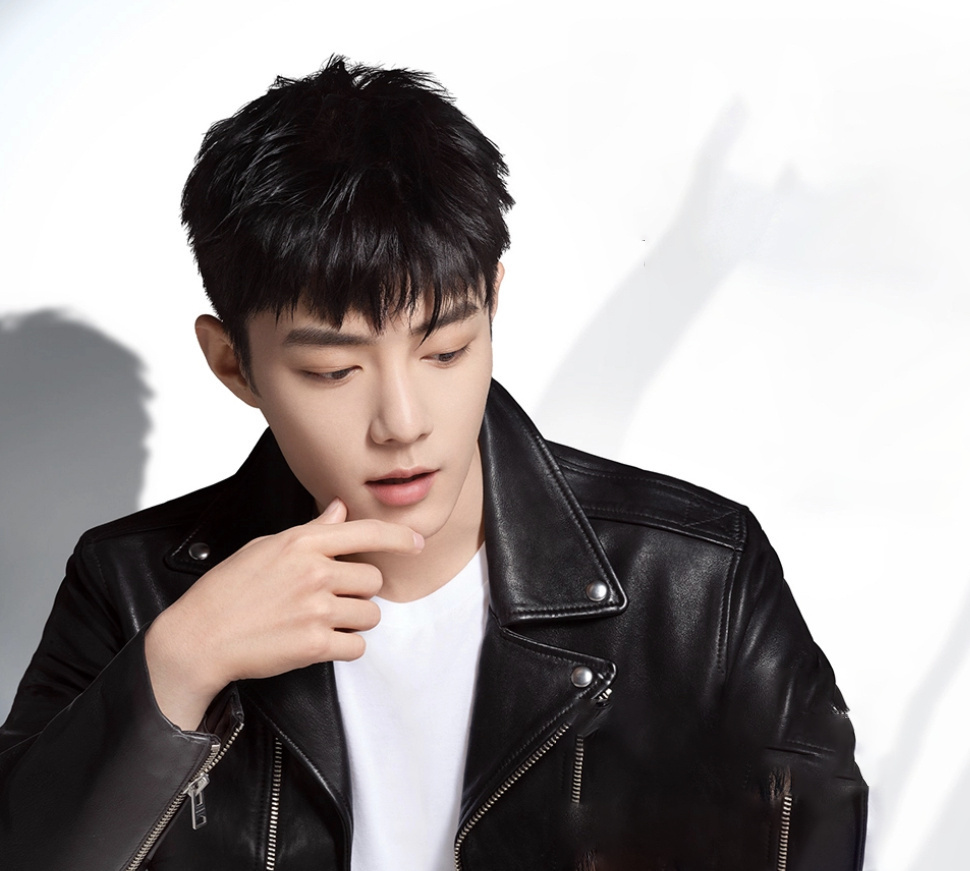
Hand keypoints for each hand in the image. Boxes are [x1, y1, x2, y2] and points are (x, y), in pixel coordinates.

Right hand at [144, 497, 421, 728]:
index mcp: (302, 544)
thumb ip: (310, 531)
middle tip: (330, 598)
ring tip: (323, 621)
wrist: (199, 638)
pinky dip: (346, 647)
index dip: (398, 537)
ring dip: (355, 621)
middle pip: (373, 580)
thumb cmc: (228, 590)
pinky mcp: (315, 645)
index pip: (365, 532)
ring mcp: (317, 609)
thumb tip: (339, 511)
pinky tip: (321, 642)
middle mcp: (314, 573)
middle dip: (359, 591)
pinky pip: (357, 646)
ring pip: (370, 614)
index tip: (417, 542)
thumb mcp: (265, 547)